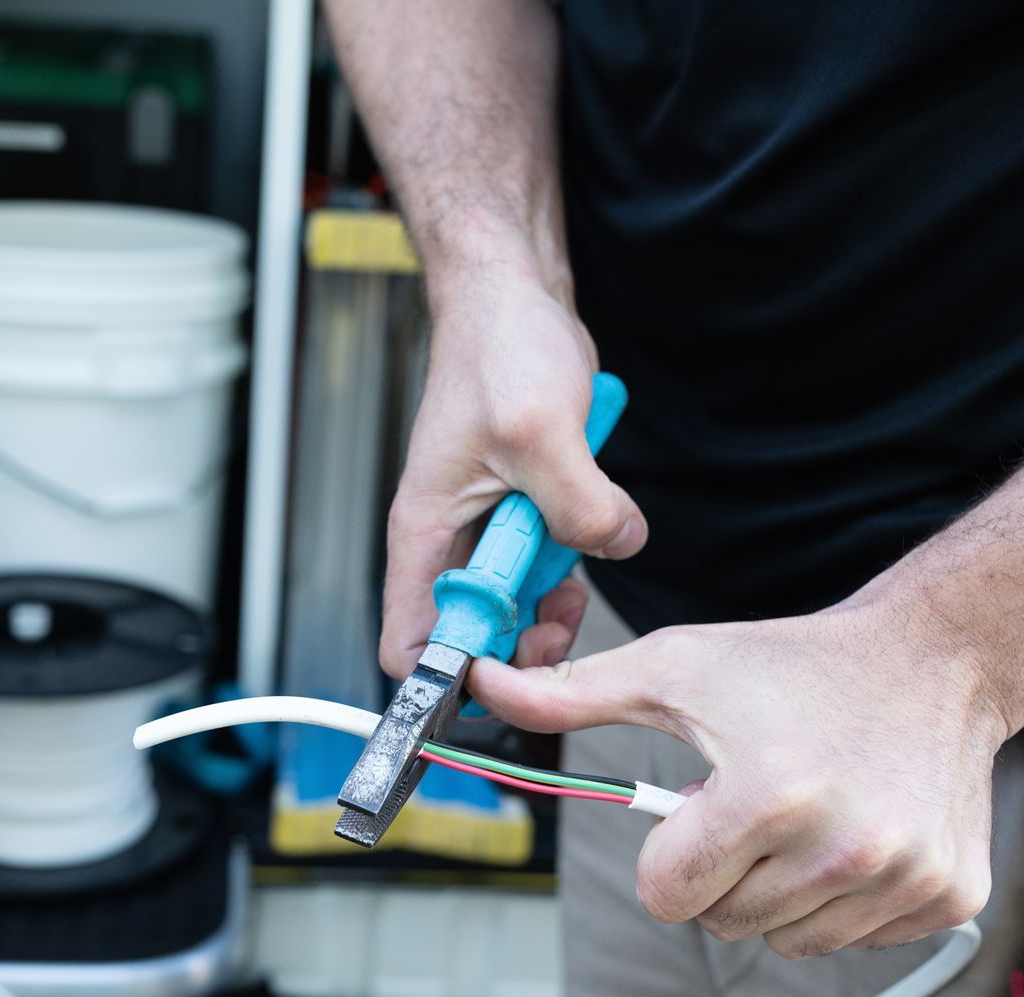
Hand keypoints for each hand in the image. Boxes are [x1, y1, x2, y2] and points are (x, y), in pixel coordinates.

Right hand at [380, 268, 647, 678]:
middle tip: (566, 604)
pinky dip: (581, 548)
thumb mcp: (539, 430)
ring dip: (561, 589)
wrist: (516, 299)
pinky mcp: (527, 507)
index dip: (457, 669)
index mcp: (423, 534)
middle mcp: (450, 540)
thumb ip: (577, 501)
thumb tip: (613, 543)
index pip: (411, 645)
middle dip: (527, 634)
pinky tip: (596, 513)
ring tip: (586, 545)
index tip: (510, 658)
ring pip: (520, 602)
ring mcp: (489, 526)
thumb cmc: (498, 349)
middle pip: (475, 635)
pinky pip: (552, 558)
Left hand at [466, 596, 1013, 956]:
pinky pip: (853, 940)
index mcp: (767, 798)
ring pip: (786, 940)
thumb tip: (480, 685)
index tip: (698, 808)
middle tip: (760, 799)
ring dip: (780, 890)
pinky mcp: (949, 901)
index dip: (667, 855)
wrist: (933, 660)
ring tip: (810, 812)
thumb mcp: (678, 668)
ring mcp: (903, 880)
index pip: (665, 896)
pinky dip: (844, 900)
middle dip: (722, 870)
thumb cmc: (792, 665)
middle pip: (722, 923)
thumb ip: (573, 696)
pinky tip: (860, 829)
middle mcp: (843, 848)